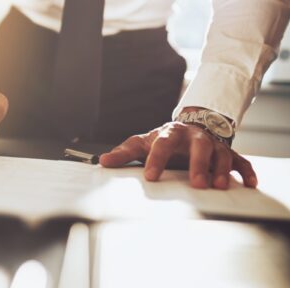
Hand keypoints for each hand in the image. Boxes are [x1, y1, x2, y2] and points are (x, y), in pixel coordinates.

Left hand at [99, 122, 257, 189]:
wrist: (191, 126)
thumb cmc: (164, 139)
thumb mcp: (143, 143)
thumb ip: (124, 153)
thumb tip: (102, 161)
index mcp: (170, 134)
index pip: (162, 145)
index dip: (156, 160)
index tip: (151, 177)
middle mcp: (194, 137)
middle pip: (198, 147)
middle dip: (197, 164)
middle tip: (196, 184)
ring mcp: (213, 144)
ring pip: (221, 154)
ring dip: (221, 169)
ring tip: (218, 186)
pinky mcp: (228, 153)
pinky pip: (240, 161)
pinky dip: (246, 171)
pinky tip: (249, 183)